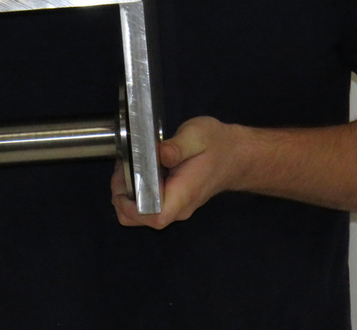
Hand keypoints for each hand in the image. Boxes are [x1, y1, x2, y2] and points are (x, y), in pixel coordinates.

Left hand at [111, 116, 245, 228]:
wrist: (235, 155)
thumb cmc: (217, 144)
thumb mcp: (197, 136)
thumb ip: (177, 146)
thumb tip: (161, 154)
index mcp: (183, 194)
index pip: (155, 217)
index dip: (133, 208)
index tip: (122, 185)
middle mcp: (178, 208)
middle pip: (143, 220)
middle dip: (122, 200)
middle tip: (121, 170)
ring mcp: (176, 207)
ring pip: (143, 216)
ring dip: (126, 197)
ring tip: (126, 168)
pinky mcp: (173, 201)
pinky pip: (148, 206)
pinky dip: (135, 193)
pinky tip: (136, 171)